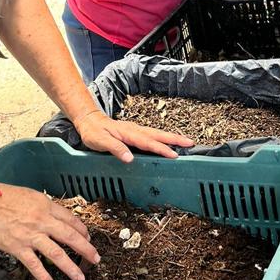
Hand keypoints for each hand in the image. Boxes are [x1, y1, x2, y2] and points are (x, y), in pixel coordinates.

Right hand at [0, 182, 98, 279]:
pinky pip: (35, 265)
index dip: (81, 230)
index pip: (70, 219)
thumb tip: (52, 217)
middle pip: (70, 237)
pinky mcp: (18, 248)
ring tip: (80, 278)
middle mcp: (42, 221)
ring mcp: (31, 236)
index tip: (87, 237)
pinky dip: (44, 277)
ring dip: (71, 268)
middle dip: (86, 249)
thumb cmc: (0, 196)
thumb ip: (42, 207)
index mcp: (45, 205)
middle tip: (95, 258)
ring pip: (57, 254)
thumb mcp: (28, 195)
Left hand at [74, 110, 193, 162]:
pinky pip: (152, 135)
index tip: (173, 155)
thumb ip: (115, 149)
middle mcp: (135, 130)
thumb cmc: (93, 132)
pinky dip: (163, 138)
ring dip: (172, 137)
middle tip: (190, 142)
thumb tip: (129, 158)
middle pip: (158, 134)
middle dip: (175, 139)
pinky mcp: (135, 132)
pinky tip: (167, 142)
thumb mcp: (100, 142)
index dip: (161, 149)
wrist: (89, 121)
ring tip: (185, 141)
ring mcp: (136, 130)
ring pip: (157, 134)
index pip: (148, 142)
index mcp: (129, 133)